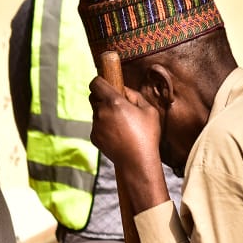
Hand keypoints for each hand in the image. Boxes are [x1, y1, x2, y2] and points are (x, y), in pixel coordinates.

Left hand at [88, 76, 171, 210]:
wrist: (137, 162)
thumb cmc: (147, 135)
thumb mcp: (149, 110)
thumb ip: (134, 95)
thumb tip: (123, 90)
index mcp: (113, 102)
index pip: (95, 83)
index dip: (100, 81)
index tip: (106, 83)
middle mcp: (101, 112)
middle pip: (94, 97)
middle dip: (103, 97)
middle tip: (117, 105)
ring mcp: (96, 126)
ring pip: (96, 112)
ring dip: (105, 113)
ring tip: (122, 124)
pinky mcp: (94, 137)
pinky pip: (97, 126)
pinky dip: (104, 127)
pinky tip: (118, 134)